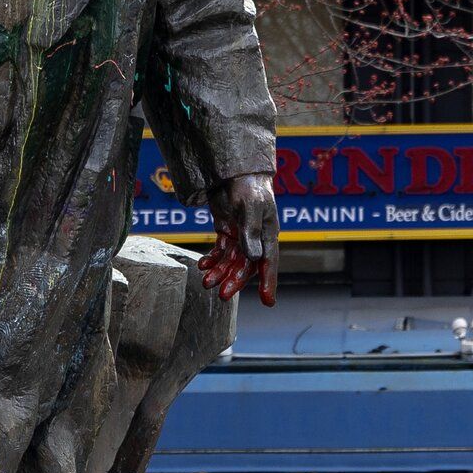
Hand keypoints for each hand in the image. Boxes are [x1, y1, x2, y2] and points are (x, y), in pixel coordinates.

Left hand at [199, 171, 278, 306]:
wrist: (232, 169)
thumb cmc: (247, 185)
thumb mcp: (251, 207)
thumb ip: (251, 232)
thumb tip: (253, 258)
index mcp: (268, 233)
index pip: (269, 262)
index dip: (269, 282)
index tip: (268, 302)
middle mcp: (256, 238)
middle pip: (246, 265)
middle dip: (234, 281)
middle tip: (222, 295)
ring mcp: (241, 235)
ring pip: (231, 261)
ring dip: (220, 272)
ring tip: (206, 282)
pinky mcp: (227, 231)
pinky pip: (220, 251)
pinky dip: (212, 260)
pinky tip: (203, 266)